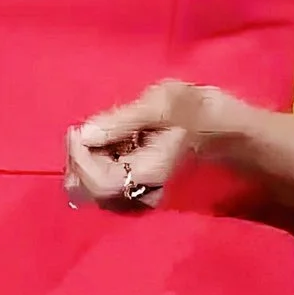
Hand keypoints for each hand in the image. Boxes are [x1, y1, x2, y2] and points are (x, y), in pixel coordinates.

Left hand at [65, 80, 223, 210]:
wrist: (216, 124)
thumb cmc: (192, 109)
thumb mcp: (160, 103)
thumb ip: (121, 120)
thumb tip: (84, 134)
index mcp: (149, 174)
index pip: (101, 184)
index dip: (81, 159)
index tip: (77, 130)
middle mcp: (141, 191)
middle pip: (92, 191)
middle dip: (78, 160)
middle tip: (80, 130)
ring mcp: (138, 191)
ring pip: (94, 189)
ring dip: (83, 162)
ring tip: (92, 134)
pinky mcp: (134, 185)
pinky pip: (102, 183)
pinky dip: (93, 164)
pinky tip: (102, 144)